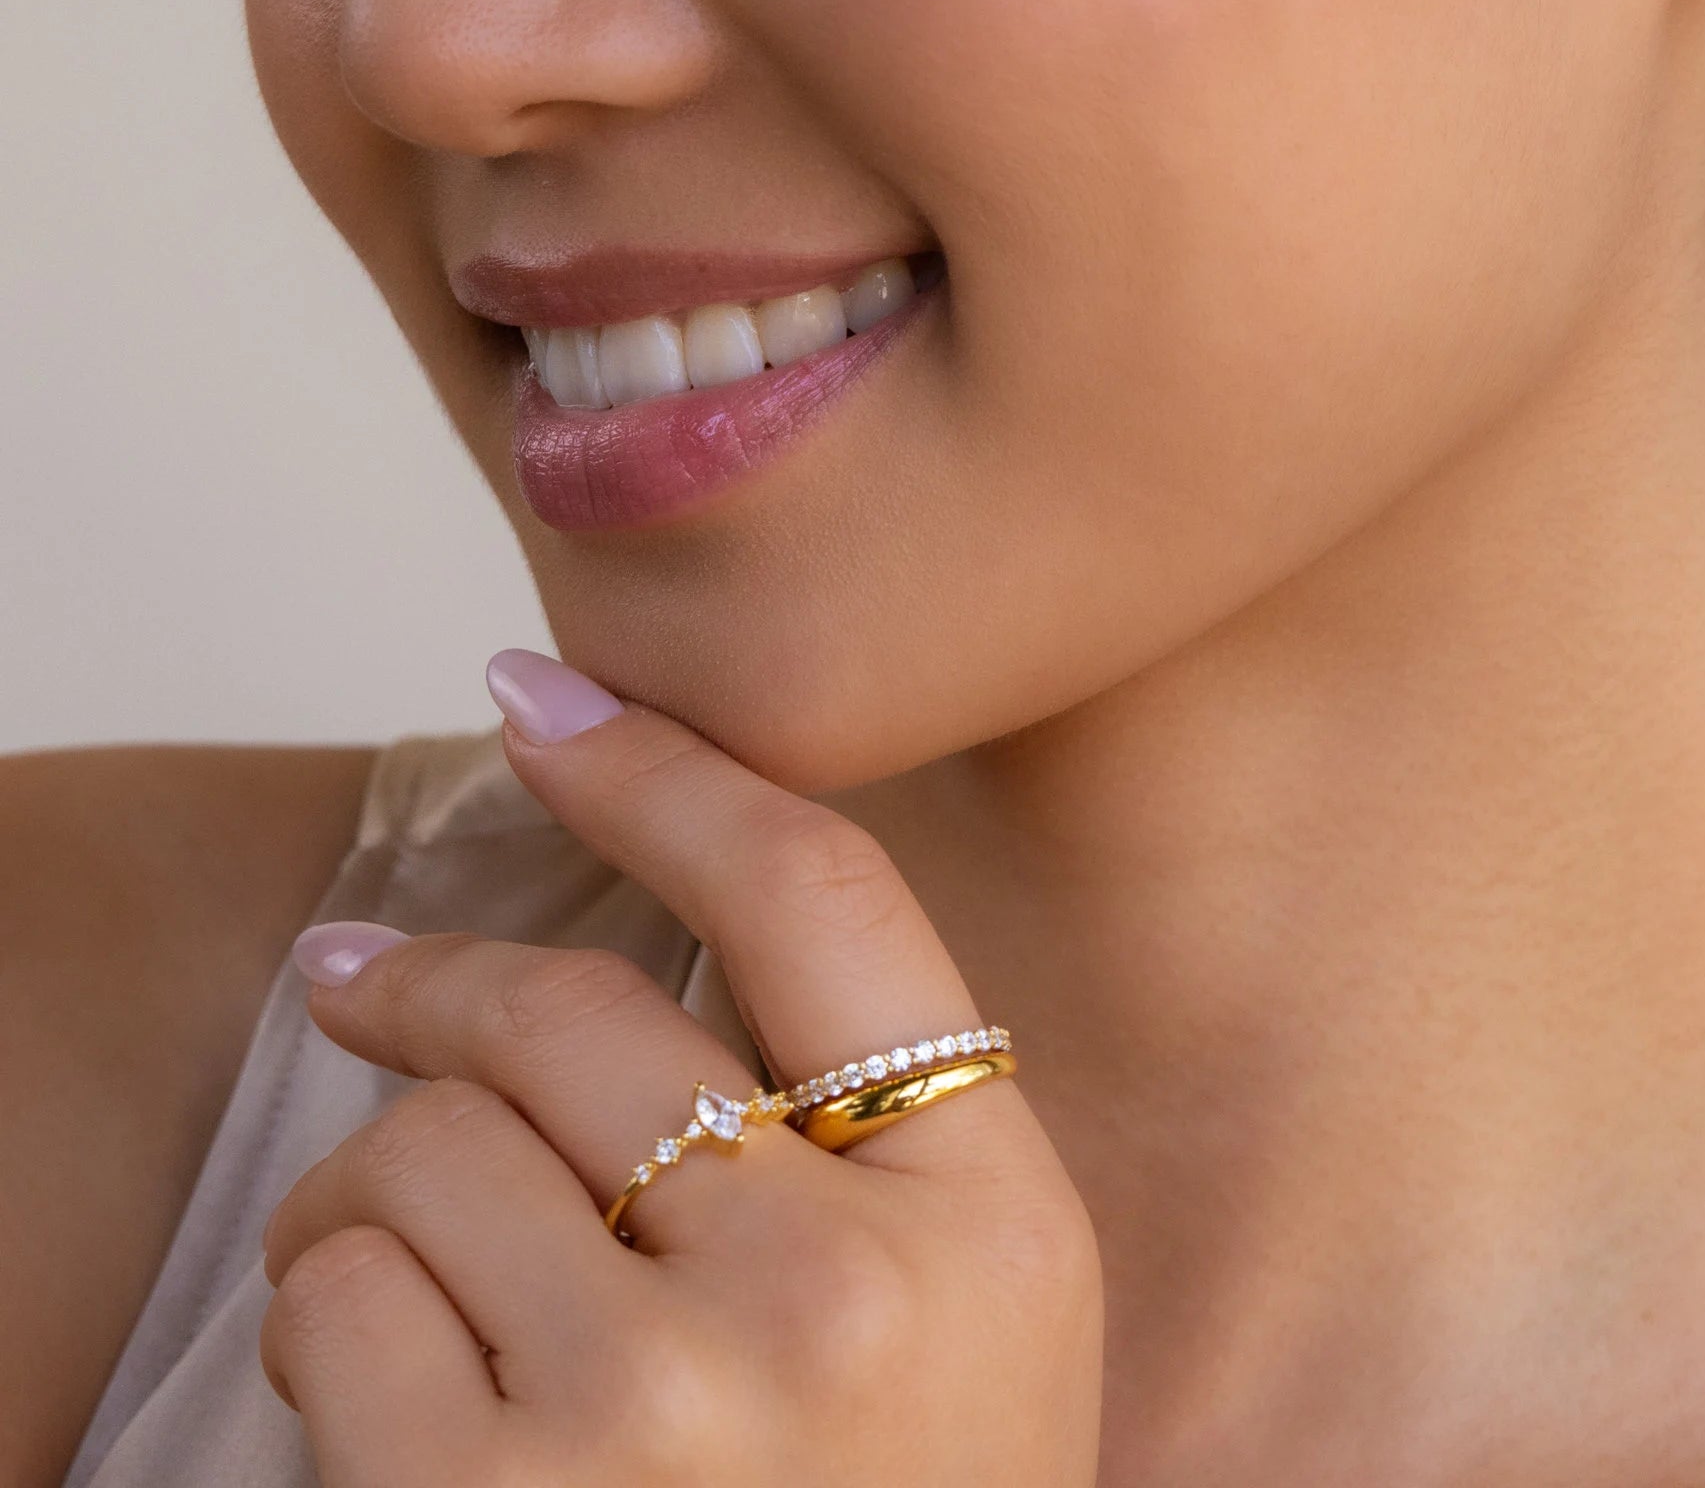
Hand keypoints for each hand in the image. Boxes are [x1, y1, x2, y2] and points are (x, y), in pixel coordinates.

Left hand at [258, 654, 1100, 1484]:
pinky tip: (380, 1388)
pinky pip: (338, 1300)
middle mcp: (840, 1286)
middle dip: (441, 991)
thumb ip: (861, 1137)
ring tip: (393, 1271)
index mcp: (988, 1213)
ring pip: (428, 1150)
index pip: (821, 895)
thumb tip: (619, 939)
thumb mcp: (973, 1323)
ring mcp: (664, 1408)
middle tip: (357, 980)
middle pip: (579, 1014)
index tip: (543, 690)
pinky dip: (324, 1319)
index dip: (666, 766)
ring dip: (372, 1194)